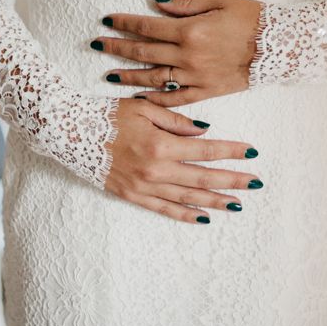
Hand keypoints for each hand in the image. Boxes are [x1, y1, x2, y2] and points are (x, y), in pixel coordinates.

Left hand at [91, 0, 263, 106]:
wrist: (279, 47)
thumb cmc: (251, 18)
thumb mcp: (219, 1)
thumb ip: (185, 5)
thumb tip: (157, 4)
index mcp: (189, 30)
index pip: (147, 26)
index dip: (124, 23)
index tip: (107, 20)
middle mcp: (187, 56)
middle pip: (144, 51)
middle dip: (118, 47)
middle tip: (97, 44)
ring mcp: (196, 76)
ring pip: (153, 78)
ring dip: (129, 76)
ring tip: (110, 75)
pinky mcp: (207, 91)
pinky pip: (175, 99)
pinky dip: (156, 99)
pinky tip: (140, 98)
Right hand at [105, 98, 262, 223]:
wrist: (70, 133)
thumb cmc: (108, 115)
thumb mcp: (144, 108)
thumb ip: (176, 121)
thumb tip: (204, 131)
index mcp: (161, 144)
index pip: (206, 150)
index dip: (231, 151)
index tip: (252, 152)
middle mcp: (156, 170)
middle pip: (203, 177)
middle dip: (232, 180)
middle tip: (256, 183)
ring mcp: (144, 186)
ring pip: (188, 197)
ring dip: (215, 200)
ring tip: (238, 204)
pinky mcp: (132, 196)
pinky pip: (164, 209)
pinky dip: (185, 214)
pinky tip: (203, 217)